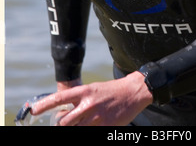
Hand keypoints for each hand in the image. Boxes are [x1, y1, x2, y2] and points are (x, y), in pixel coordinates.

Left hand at [31, 72, 152, 125]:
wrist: (133, 91)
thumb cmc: (111, 91)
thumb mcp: (93, 90)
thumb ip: (79, 100)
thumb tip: (63, 112)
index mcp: (84, 91)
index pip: (59, 98)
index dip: (44, 104)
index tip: (33, 109)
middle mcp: (88, 104)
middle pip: (64, 121)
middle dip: (60, 125)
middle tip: (64, 123)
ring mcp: (96, 117)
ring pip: (74, 129)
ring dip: (72, 129)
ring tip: (79, 123)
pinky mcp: (105, 127)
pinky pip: (89, 133)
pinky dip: (86, 130)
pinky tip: (91, 126)